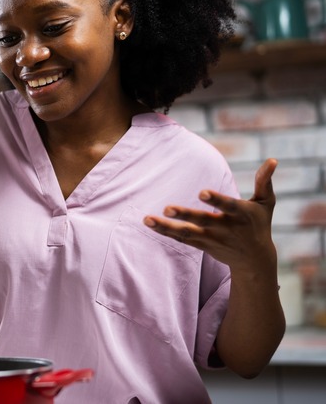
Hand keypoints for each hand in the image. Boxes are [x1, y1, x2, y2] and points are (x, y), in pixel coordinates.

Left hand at [143, 158, 277, 272]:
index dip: (216, 200)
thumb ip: (265, 181)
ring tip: (147, 219)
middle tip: (167, 208)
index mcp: (242, 215)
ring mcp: (212, 239)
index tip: (202, 192)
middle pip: (203, 221)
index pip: (228, 206)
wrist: (255, 260)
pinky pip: (181, 239)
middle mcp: (225, 228)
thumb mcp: (266, 203)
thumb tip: (273, 159)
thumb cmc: (259, 224)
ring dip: (166, 227)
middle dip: (186, 215)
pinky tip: (148, 224)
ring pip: (187, 233)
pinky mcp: (202, 246)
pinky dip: (165, 232)